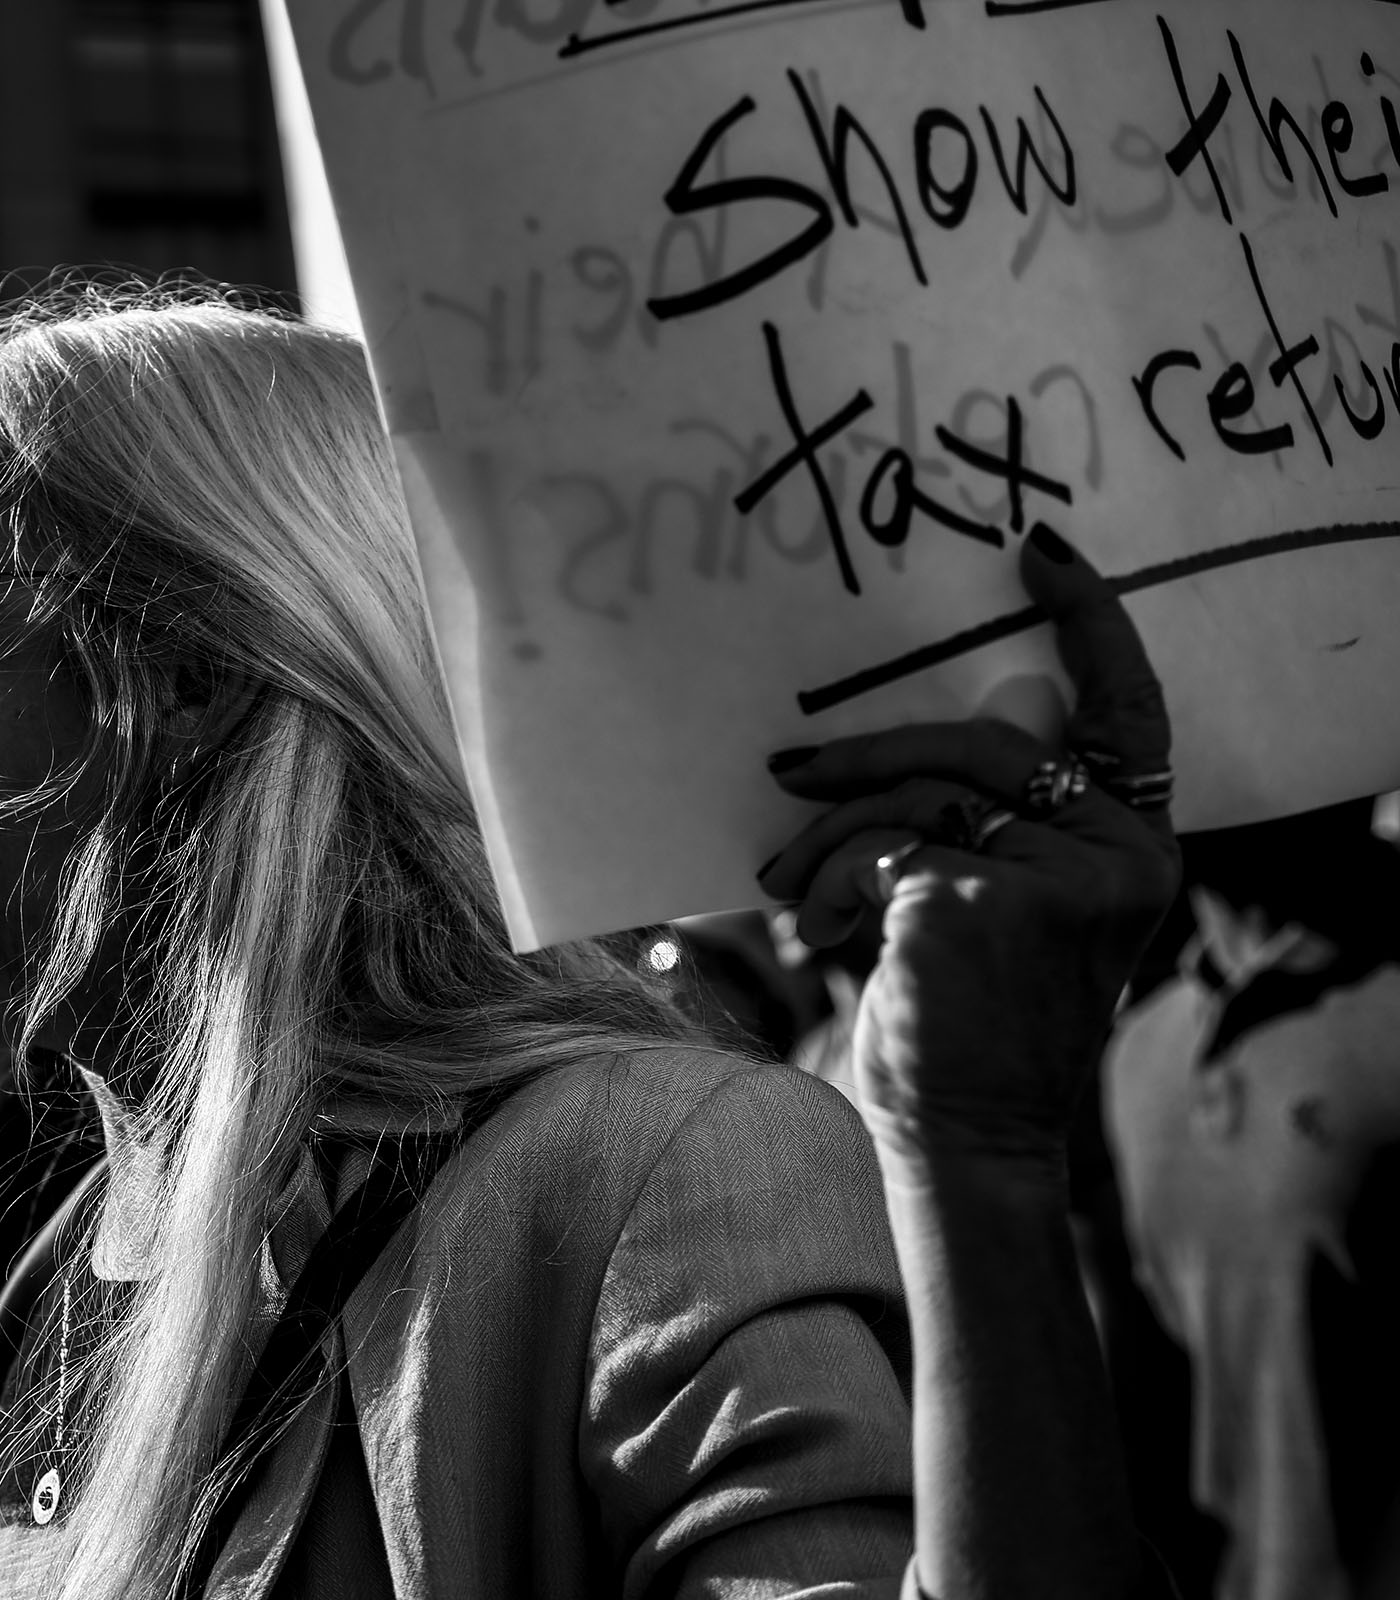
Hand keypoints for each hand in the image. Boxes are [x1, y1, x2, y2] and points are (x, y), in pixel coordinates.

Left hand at [758, 531, 1179, 1170]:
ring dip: (830, 834)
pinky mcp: (984, 899)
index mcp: (1132, 841)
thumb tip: (913, 734)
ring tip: (784, 884)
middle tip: (786, 772)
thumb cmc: (969, 1018)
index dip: (1088, 622)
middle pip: (979, 742)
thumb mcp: (999, 905)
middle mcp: (1118, 851)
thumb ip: (987, 819)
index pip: (1126, 709)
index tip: (1039, 553)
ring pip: (919, 792)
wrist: (969, 1134)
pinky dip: (828, 880)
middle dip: (866, 757)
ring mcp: (1061, 875)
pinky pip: (881, 844)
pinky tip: (816, 933)